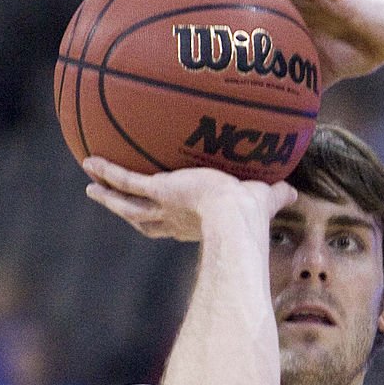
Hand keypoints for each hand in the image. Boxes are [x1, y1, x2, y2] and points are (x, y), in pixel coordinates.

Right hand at [82, 157, 296, 241]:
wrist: (236, 216)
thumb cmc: (254, 213)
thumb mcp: (267, 198)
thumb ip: (278, 195)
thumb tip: (294, 190)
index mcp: (195, 224)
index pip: (175, 224)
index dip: (166, 220)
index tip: (161, 214)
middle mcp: (175, 220)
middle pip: (142, 219)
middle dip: (126, 212)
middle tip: (111, 204)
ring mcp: (163, 207)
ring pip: (127, 205)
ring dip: (107, 197)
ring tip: (90, 187)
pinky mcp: (157, 191)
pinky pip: (126, 180)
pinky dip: (107, 172)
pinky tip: (89, 160)